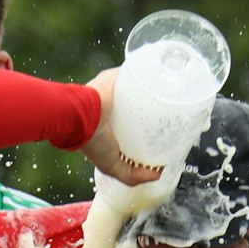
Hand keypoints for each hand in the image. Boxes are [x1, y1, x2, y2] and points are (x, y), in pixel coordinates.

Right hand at [77, 68, 161, 187]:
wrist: (79, 115)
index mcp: (110, 126)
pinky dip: (148, 73)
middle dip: (153, 112)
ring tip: (168, 100)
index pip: (133, 127)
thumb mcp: (111, 165)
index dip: (146, 131)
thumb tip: (155, 175)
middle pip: (138, 108)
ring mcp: (114, 91)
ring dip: (152, 93)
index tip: (160, 137)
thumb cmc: (90, 140)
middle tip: (168, 119)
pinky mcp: (115, 76)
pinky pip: (135, 72)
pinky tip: (161, 82)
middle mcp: (113, 108)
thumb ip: (131, 175)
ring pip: (138, 90)